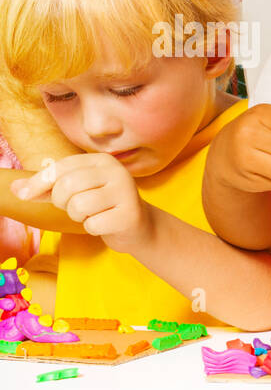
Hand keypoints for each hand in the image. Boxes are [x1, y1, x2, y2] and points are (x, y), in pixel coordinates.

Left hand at [11, 153, 154, 251]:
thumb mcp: (74, 192)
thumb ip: (45, 188)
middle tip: (73, 207)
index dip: (38, 182)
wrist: (138, 227)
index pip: (61, 167)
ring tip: (90, 214)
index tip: (23, 195)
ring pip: (79, 205)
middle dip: (61, 202)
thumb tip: (13, 189)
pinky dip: (92, 228)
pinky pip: (93, 224)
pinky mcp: (130, 214)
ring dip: (77, 216)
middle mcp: (117, 171)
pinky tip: (104, 224)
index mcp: (102, 161)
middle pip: (68, 185)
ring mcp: (127, 192)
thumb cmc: (101, 206)